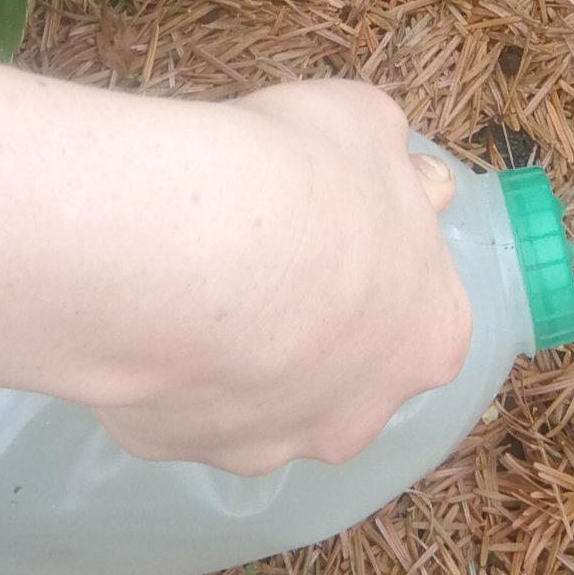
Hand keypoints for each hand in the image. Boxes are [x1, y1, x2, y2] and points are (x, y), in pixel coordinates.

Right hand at [87, 80, 472, 473]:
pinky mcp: (178, 451)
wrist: (182, 246)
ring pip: (257, 396)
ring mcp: (270, 444)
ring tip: (189, 277)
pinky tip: (144, 310)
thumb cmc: (297, 176)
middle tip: (257, 251)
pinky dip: (166, 365)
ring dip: (235, 350)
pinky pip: (178, 405)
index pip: (419, 302)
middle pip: (343, 365)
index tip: (328, 218)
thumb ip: (393, 160)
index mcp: (429, 337)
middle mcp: (361, 411)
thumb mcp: (366, 122)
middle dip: (307, 318)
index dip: (373, 254)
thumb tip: (412, 179)